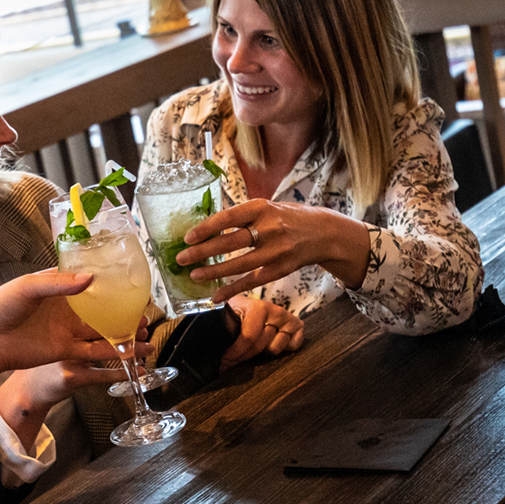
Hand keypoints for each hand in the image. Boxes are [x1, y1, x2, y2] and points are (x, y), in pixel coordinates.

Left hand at [0, 270, 149, 375]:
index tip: (131, 280)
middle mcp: (67, 308)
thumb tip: (91, 278)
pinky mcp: (65, 351)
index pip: (89, 281)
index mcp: (57, 287)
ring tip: (147, 333)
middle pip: (102, 308)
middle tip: (146, 309)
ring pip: (102, 331)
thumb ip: (59, 283)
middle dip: (123, 309)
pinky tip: (129, 351)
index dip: (110, 281)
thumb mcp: (27, 287)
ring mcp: (67, 330)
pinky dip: (111, 352)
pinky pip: (93, 352)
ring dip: (123, 333)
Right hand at [0, 318, 149, 448]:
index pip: (92, 309)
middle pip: (101, 327)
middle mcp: (63, 336)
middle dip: (126, 325)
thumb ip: (72, 322)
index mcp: (59, 320)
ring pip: (105, 350)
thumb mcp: (53, 336)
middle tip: (144, 323)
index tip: (134, 303)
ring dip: (128, 348)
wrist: (27, 390)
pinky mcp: (72, 377)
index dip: (115, 307)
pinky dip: (120, 373)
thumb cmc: (44, 362)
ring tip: (147, 345)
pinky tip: (137, 370)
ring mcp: (68, 357)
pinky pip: (101, 375)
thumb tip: (100, 308)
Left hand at [174, 200, 370, 300]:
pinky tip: (216, 295)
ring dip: (214, 272)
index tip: (188, 237)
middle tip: (181, 258)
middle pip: (231, 242)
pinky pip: (252, 281)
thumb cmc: (287, 218)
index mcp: (262, 208)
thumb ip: (241, 216)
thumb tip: (206, 226)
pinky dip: (232, 289)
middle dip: (203, 252)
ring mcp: (276, 250)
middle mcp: (270, 228)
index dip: (206, 228)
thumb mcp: (267, 207)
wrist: (322, 233)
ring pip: (239, 264)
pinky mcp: (280, 269)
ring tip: (194, 275)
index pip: (228, 218)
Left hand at [220, 294, 303, 366]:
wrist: (248, 309)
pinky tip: (272, 342)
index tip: (224, 362)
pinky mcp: (298, 325)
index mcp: (256, 306)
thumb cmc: (236, 316)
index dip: (235, 353)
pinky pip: (293, 346)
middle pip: (260, 346)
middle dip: (244, 355)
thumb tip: (220, 358)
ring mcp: (287, 317)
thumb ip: (226, 330)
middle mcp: (274, 309)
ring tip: (256, 345)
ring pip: (275, 348)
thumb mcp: (227, 318)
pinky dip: (284, 348)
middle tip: (233, 359)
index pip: (249, 337)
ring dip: (264, 350)